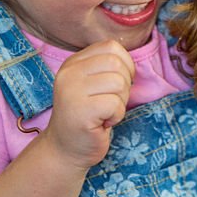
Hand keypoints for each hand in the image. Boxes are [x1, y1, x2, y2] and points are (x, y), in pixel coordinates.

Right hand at [40, 40, 135, 171]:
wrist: (65, 150)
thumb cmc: (88, 117)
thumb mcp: (94, 84)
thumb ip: (107, 68)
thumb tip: (131, 62)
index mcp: (73, 63)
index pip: (111, 46)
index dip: (125, 64)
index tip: (117, 84)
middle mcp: (69, 73)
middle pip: (117, 63)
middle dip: (124, 85)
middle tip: (110, 102)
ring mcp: (71, 91)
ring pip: (119, 83)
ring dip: (120, 102)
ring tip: (105, 113)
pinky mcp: (80, 110)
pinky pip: (115, 104)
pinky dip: (117, 116)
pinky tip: (102, 123)